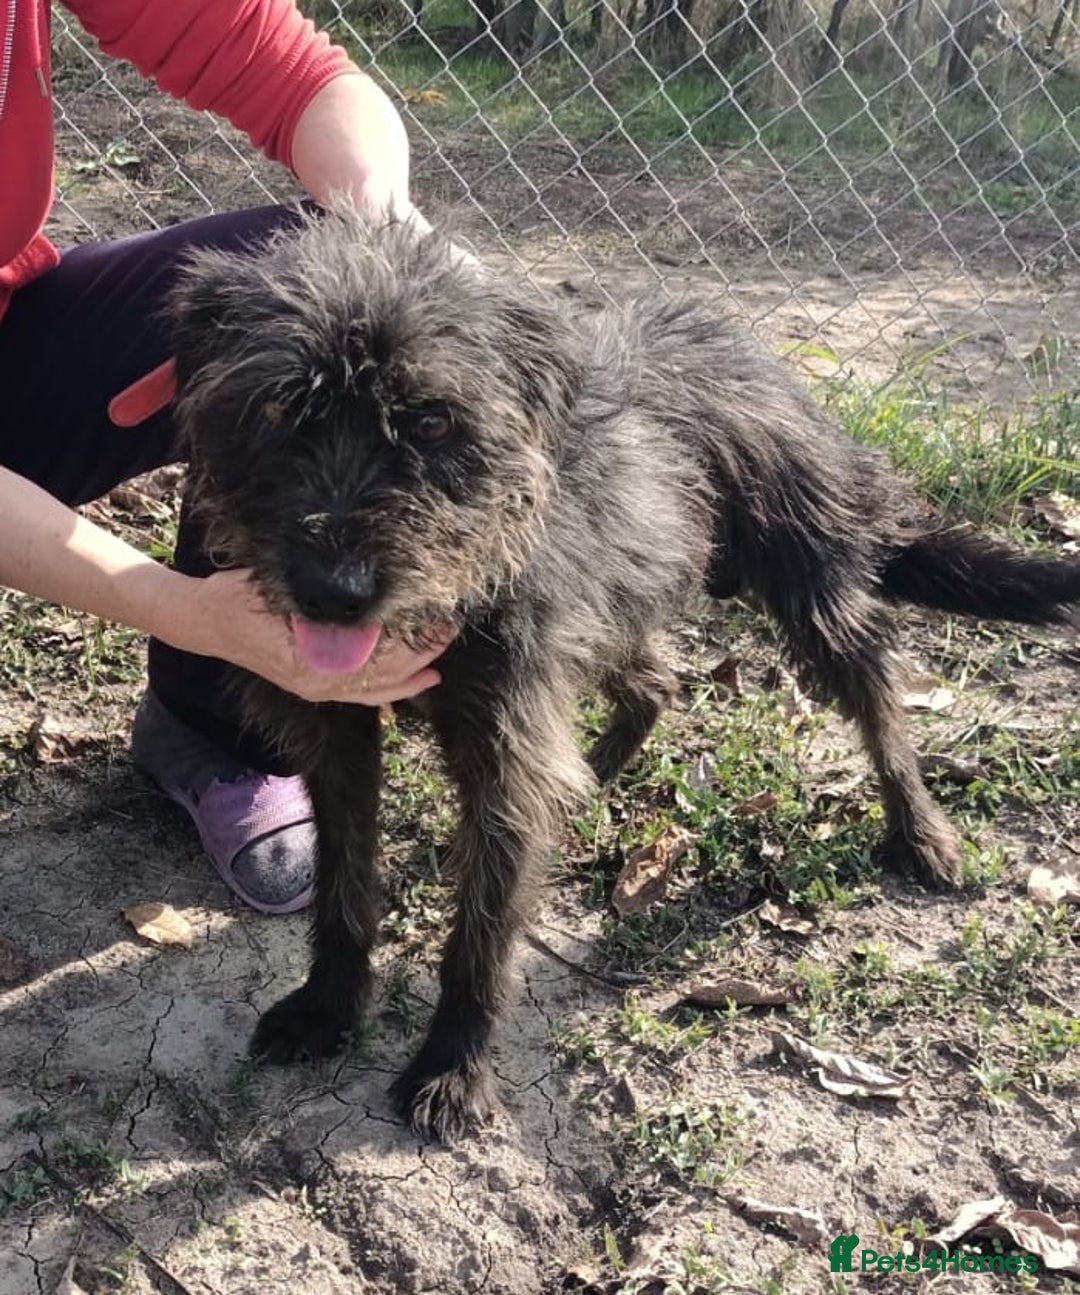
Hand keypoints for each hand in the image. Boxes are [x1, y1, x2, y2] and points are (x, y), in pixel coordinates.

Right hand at [184, 569, 449, 704]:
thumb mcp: (280, 588)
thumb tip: (368, 591)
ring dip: (416, 671)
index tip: (435, 612)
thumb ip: (322, 600)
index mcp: (309, 657)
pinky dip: (397, 689)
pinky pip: (366, 696)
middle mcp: (317, 681)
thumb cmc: (241, 596)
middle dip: (422, 651)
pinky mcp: (318, 689)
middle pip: (384, 674)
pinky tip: (423, 679)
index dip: (410, 636)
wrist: (207, 622)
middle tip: (450, 626)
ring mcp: (317, 689)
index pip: (375, 654)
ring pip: (380, 689)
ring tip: (444, 649)